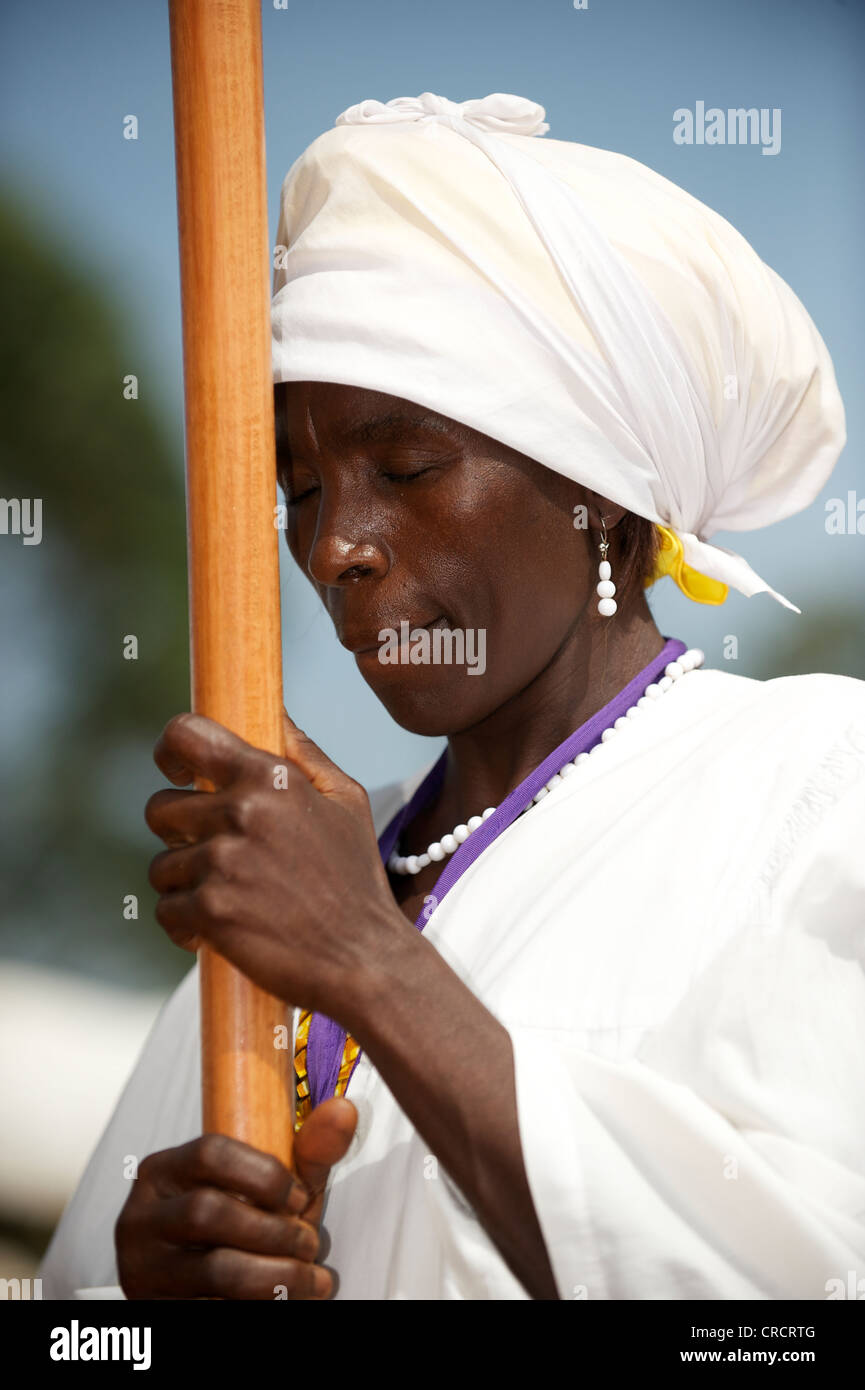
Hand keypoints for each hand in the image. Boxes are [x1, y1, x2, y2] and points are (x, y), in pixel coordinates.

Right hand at [116, 1096, 356, 1299]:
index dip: (264, 1175)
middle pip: (210, 1211)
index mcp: (165, 1171)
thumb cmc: (237, 1231)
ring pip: (216, 1270)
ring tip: (306, 1279)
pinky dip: (258, 1305)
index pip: (210, 1152)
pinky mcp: (156, 1309)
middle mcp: (143, 1216)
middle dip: (275, 1231)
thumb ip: (307, 1152)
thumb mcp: (269, 1189)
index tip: (298, 1198)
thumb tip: (343, 1110)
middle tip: (308, 1245)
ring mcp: (144, 1267)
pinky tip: (282, 1301)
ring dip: (277, 1276)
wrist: (195, 1294)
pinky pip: (212, 1308)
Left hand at [145, 710, 411, 1021]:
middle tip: (214, 855)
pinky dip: (186, 925)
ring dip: (186, 884)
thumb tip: (275, 717)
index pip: (188, 734)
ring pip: (162, 865)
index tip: (177, 771)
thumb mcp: (347, 802)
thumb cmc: (356, 881)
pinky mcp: (209, 910)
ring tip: (228, 899)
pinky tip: (219, 932)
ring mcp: (221, 863)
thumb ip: (305, 754)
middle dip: (179, 832)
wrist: (364, 958)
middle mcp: (241, 813)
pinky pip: (166, 910)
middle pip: (161, 807)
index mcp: (270, 778)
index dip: (171, 749)